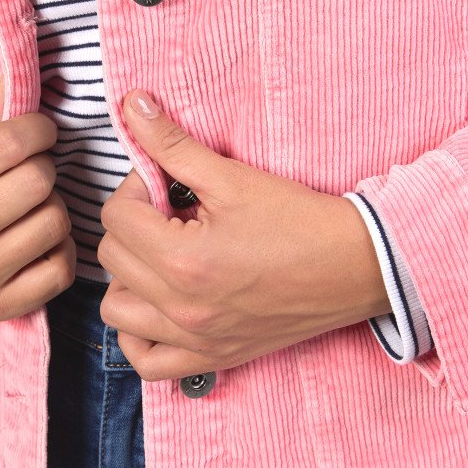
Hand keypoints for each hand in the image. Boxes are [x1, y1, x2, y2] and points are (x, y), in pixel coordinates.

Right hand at [0, 75, 75, 320]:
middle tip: (33, 171)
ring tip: (33, 208)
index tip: (40, 131)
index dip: (38, 129)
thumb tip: (34, 69)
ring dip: (53, 209)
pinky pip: (62, 268)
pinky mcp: (1, 307)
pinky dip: (60, 251)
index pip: (8, 144)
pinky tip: (39, 240)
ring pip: (55, 223)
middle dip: (44, 168)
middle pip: (39, 183)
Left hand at [97, 90, 391, 380]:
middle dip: (132, 225)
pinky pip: (147, 363)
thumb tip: (132, 104)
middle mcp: (182, 308)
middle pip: (112, 258)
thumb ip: (173, 145)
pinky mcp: (212, 357)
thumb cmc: (299, 221)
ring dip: (128, 278)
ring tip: (160, 256)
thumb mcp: (233, 177)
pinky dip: (139, 336)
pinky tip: (157, 307)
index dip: (135, 188)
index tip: (165, 184)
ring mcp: (195, 339)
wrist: (355, 267)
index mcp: (184, 260)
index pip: (115, 217)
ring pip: (116, 312)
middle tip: (168, 212)